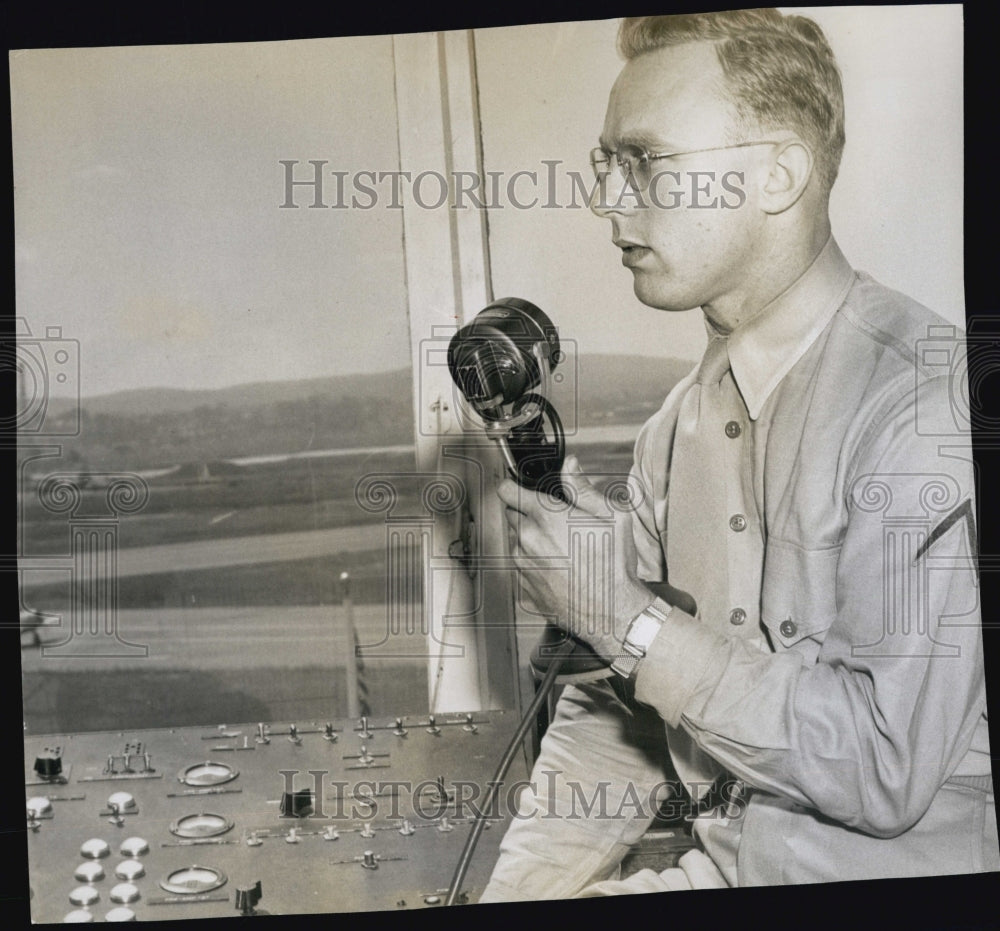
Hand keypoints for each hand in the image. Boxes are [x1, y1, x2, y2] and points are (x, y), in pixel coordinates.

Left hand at [498, 455, 655, 661]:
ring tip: (561, 549)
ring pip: (517, 542)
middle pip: (512, 515)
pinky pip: (522, 568)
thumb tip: (569, 467)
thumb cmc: (612, 565)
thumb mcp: (610, 516)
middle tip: (553, 521)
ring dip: (531, 540)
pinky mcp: (524, 587)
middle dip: (527, 513)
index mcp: (546, 517)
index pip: (508, 491)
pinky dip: (534, 565)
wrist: (611, 612)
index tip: (514, 486)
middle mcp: (528, 539)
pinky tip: (559, 568)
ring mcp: (523, 565)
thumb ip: (583, 488)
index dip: (511, 486)